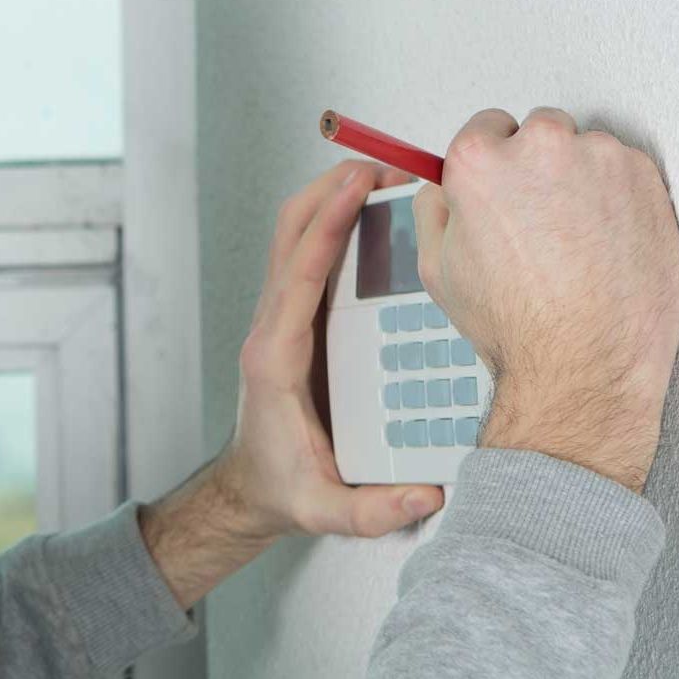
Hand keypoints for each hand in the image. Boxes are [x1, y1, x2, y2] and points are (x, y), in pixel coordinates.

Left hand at [214, 160, 446, 540]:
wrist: (251, 490)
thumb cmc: (283, 490)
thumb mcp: (326, 512)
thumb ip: (373, 511)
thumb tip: (427, 497)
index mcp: (276, 360)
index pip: (298, 276)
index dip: (327, 226)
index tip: (356, 186)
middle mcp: (271, 330)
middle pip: (289, 236)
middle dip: (330, 191)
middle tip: (385, 167)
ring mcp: (279, 320)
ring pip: (295, 239)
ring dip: (332, 201)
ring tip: (387, 179)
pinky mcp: (295, 321)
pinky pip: (311, 258)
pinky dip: (336, 226)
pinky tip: (379, 218)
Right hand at [412, 109, 678, 492]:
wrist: (585, 359)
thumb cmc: (518, 323)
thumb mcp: (436, 269)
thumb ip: (433, 212)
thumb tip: (440, 190)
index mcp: (481, 162)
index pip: (483, 125)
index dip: (488, 162)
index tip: (498, 185)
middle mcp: (542, 147)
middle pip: (535, 132)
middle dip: (533, 168)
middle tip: (532, 221)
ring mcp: (599, 157)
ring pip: (582, 152)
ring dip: (576, 181)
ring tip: (569, 241)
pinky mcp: (644, 176)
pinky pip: (622, 172)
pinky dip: (613, 198)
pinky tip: (598, 244)